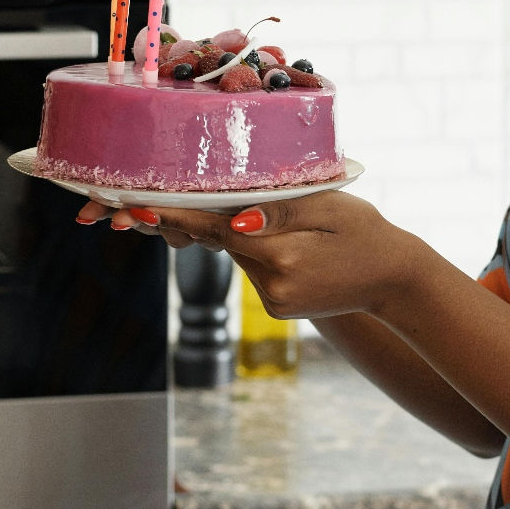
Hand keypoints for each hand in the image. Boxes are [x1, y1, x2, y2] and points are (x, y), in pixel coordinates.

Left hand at [76, 192, 418, 319]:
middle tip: (114, 204)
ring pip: (229, 251)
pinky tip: (250, 232)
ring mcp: (271, 301)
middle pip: (212, 241)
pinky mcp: (275, 305)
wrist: (395, 280)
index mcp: (281, 257)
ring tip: (179, 209)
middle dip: (171, 220)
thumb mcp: (329, 209)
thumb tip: (235, 222)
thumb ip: (282, 212)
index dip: (171, 216)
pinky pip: (248, 264)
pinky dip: (243, 244)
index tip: (130, 209)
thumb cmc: (366, 233)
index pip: (213, 230)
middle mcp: (269, 285)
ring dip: (214, 228)